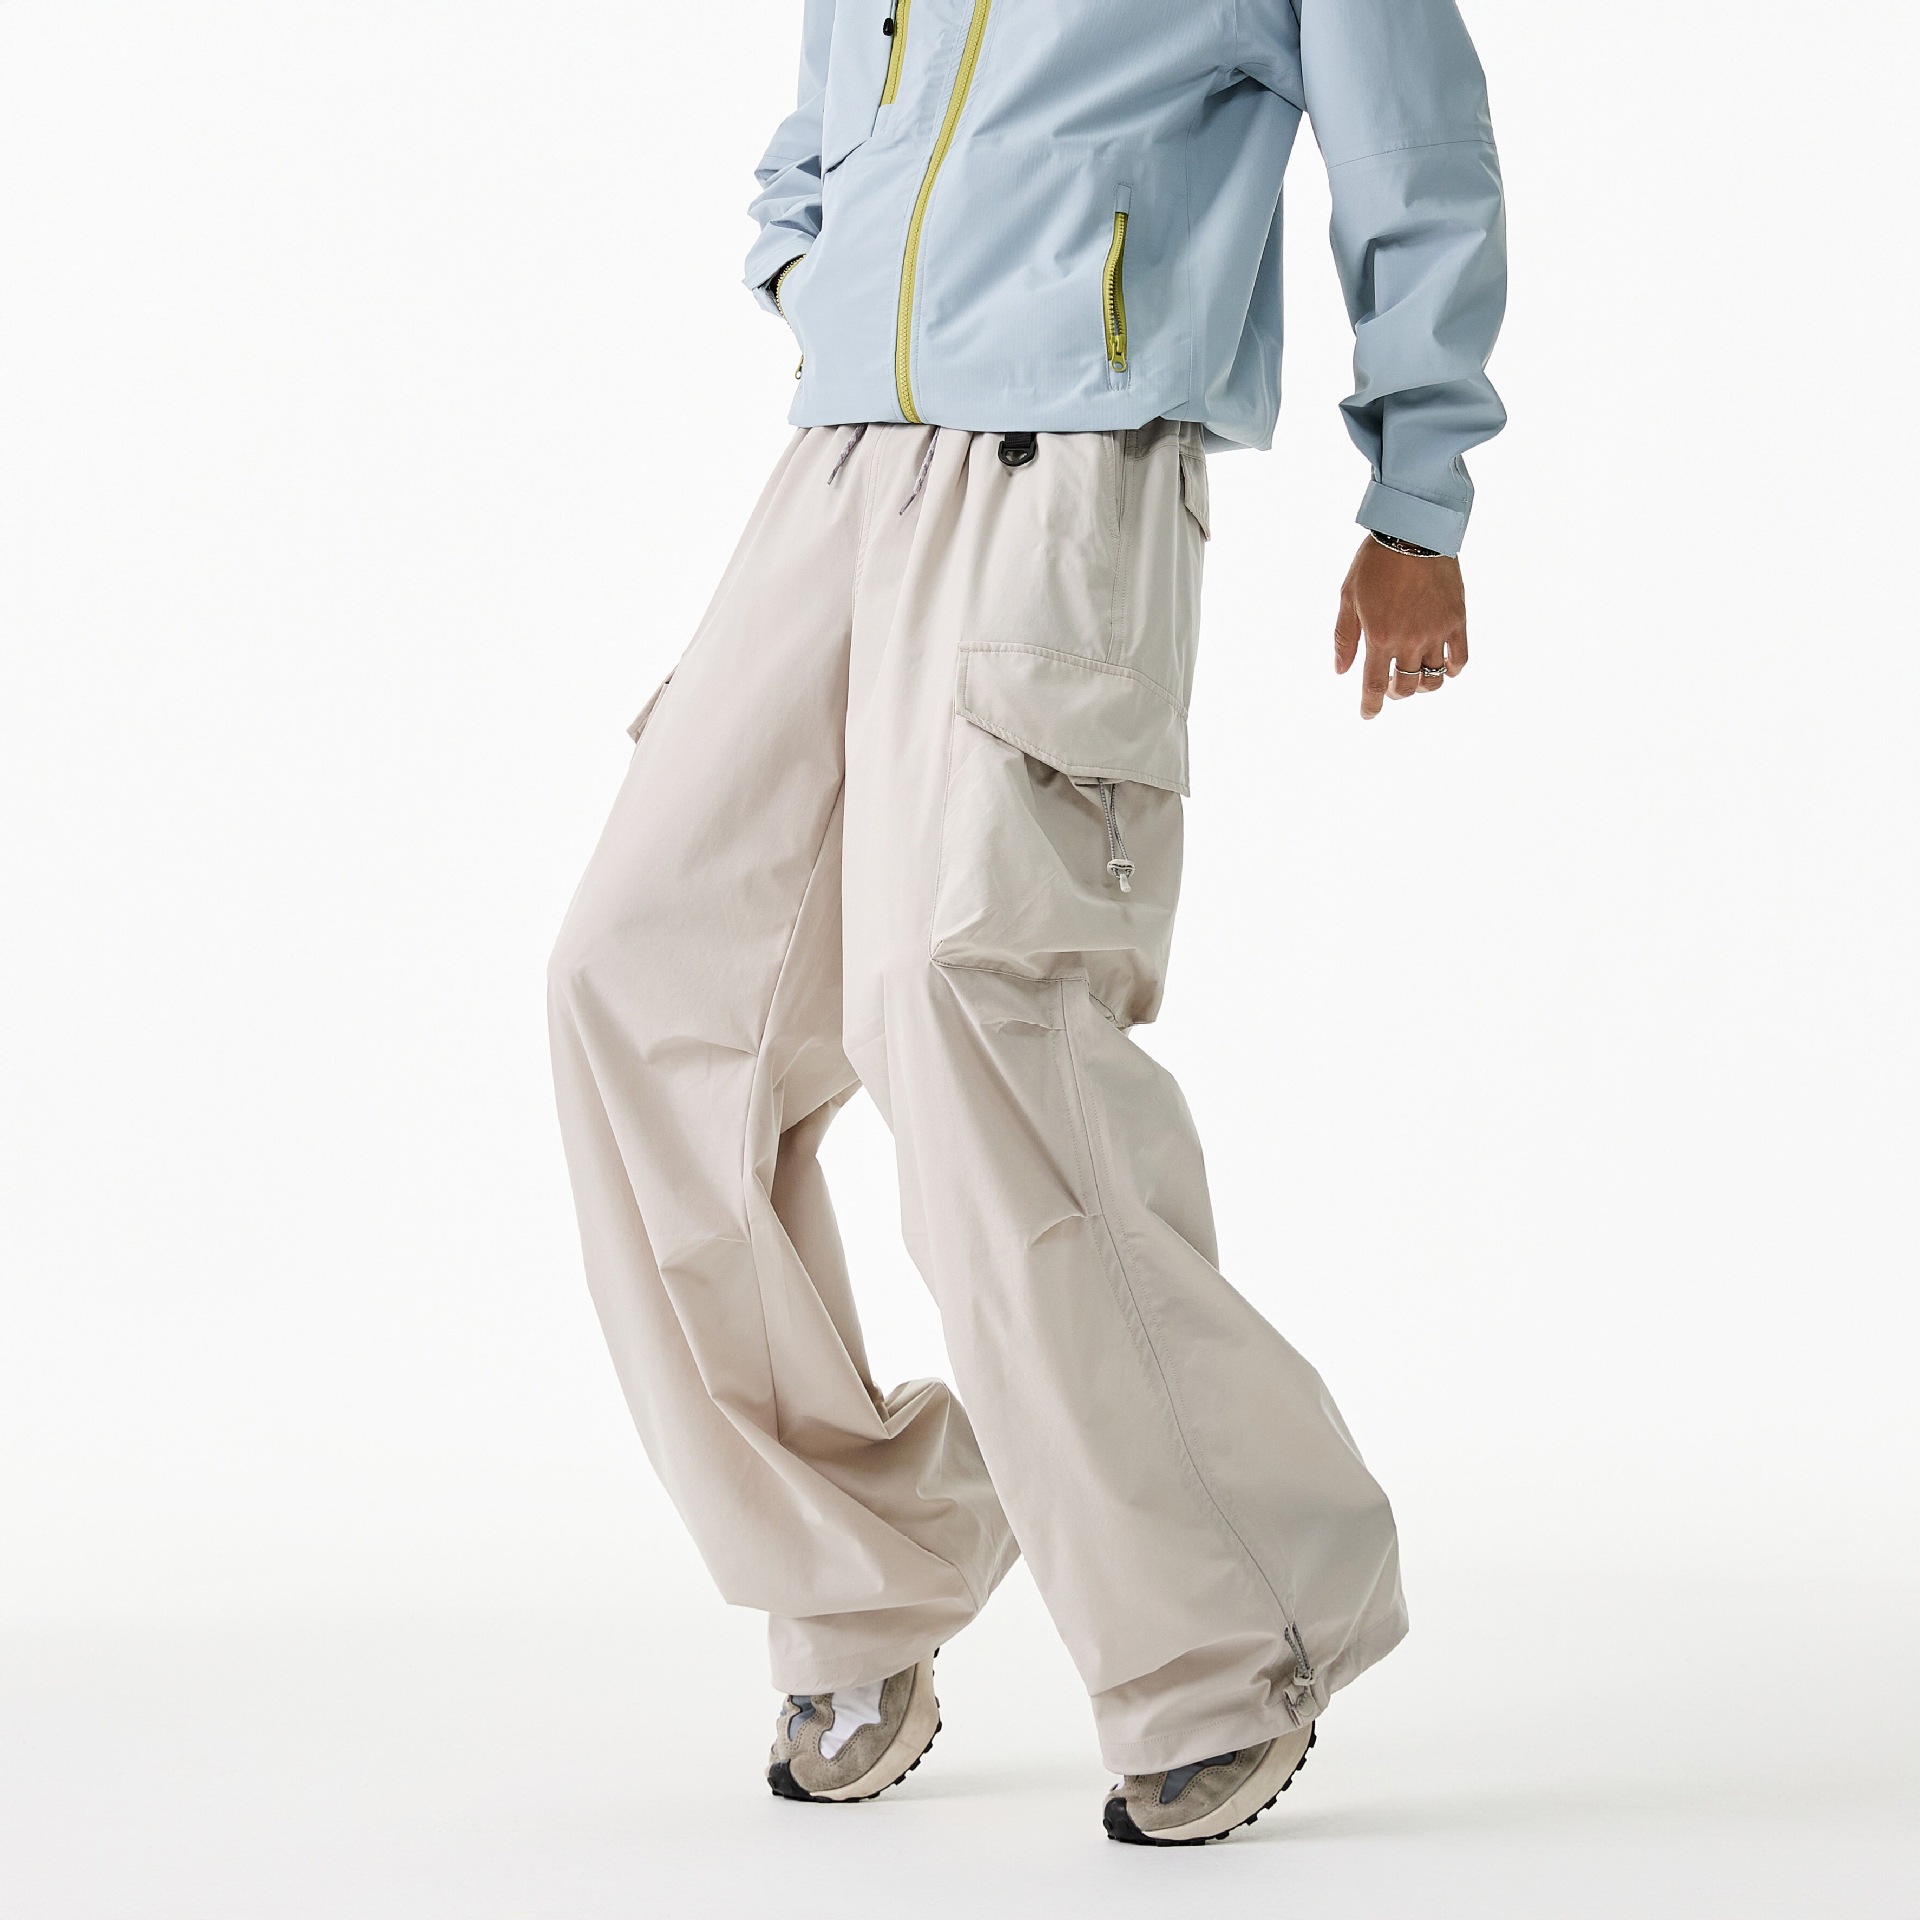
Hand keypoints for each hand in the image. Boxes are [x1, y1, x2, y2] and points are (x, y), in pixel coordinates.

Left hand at [1333, 537, 1468, 719]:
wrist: (1414, 532)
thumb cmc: (1376, 562)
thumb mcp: (1348, 597)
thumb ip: (1344, 637)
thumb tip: (1341, 671)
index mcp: (1380, 636)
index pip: (1374, 685)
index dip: (1370, 705)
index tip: (1368, 714)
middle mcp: (1410, 640)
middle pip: (1406, 686)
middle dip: (1395, 692)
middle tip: (1389, 684)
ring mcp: (1437, 632)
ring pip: (1434, 678)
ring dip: (1423, 686)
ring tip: (1415, 677)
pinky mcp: (1457, 620)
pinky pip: (1460, 658)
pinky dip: (1451, 670)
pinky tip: (1442, 667)